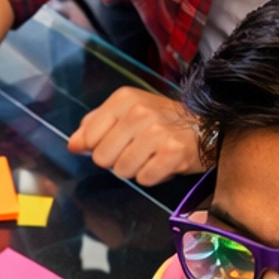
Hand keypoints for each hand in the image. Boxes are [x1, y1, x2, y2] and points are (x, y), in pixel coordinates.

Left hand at [68, 88, 201, 185]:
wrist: (204, 127)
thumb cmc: (160, 122)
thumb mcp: (125, 114)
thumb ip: (94, 127)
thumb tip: (73, 144)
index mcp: (124, 99)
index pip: (89, 138)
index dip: (98, 146)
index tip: (116, 141)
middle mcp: (140, 112)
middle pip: (102, 158)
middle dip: (116, 160)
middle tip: (136, 150)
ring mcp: (157, 132)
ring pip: (122, 170)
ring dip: (134, 169)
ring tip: (150, 156)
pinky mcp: (173, 153)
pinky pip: (144, 178)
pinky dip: (152, 176)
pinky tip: (162, 163)